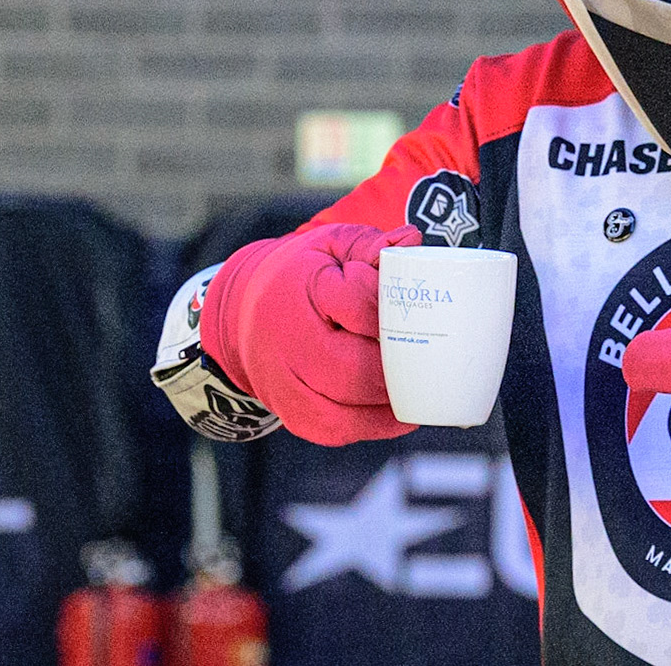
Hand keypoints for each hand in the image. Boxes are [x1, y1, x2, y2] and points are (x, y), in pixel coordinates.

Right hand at [200, 222, 422, 445]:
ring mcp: (284, 382)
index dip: (393, 310)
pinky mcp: (288, 411)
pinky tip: (396, 414)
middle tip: (427, 362)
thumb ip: (371, 244)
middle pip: (354, 368)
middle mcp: (288, 340)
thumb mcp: (331, 245)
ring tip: (419, 393)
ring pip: (344, 410)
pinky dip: (370, 426)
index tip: (409, 308)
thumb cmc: (300, 275)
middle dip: (397, 368)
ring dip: (388, 407)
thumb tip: (411, 240)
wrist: (243, 311)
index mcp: (303, 288)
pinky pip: (334, 430)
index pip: (360, 304)